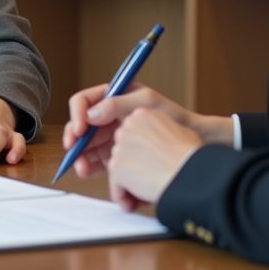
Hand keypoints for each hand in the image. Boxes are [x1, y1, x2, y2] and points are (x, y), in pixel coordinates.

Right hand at [62, 83, 230, 179]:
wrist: (193, 139)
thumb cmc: (174, 115)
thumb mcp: (147, 102)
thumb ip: (119, 104)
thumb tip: (92, 113)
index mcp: (113, 97)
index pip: (84, 101)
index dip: (78, 114)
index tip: (81, 129)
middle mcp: (108, 115)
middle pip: (81, 126)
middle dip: (75, 140)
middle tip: (75, 153)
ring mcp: (112, 135)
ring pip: (87, 145)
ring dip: (81, 156)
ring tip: (83, 169)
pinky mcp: (117, 153)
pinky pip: (98, 160)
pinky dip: (92, 166)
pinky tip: (90, 172)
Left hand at [107, 107, 202, 211]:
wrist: (190, 172)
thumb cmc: (193, 156)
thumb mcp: (179, 130)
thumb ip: (161, 131)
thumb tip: (157, 143)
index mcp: (141, 115)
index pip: (131, 135)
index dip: (141, 153)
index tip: (153, 164)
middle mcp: (126, 127)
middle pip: (123, 152)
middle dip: (134, 167)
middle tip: (149, 180)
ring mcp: (120, 147)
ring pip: (119, 171)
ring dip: (130, 184)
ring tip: (148, 193)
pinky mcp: (117, 167)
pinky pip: (117, 189)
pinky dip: (125, 198)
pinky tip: (136, 204)